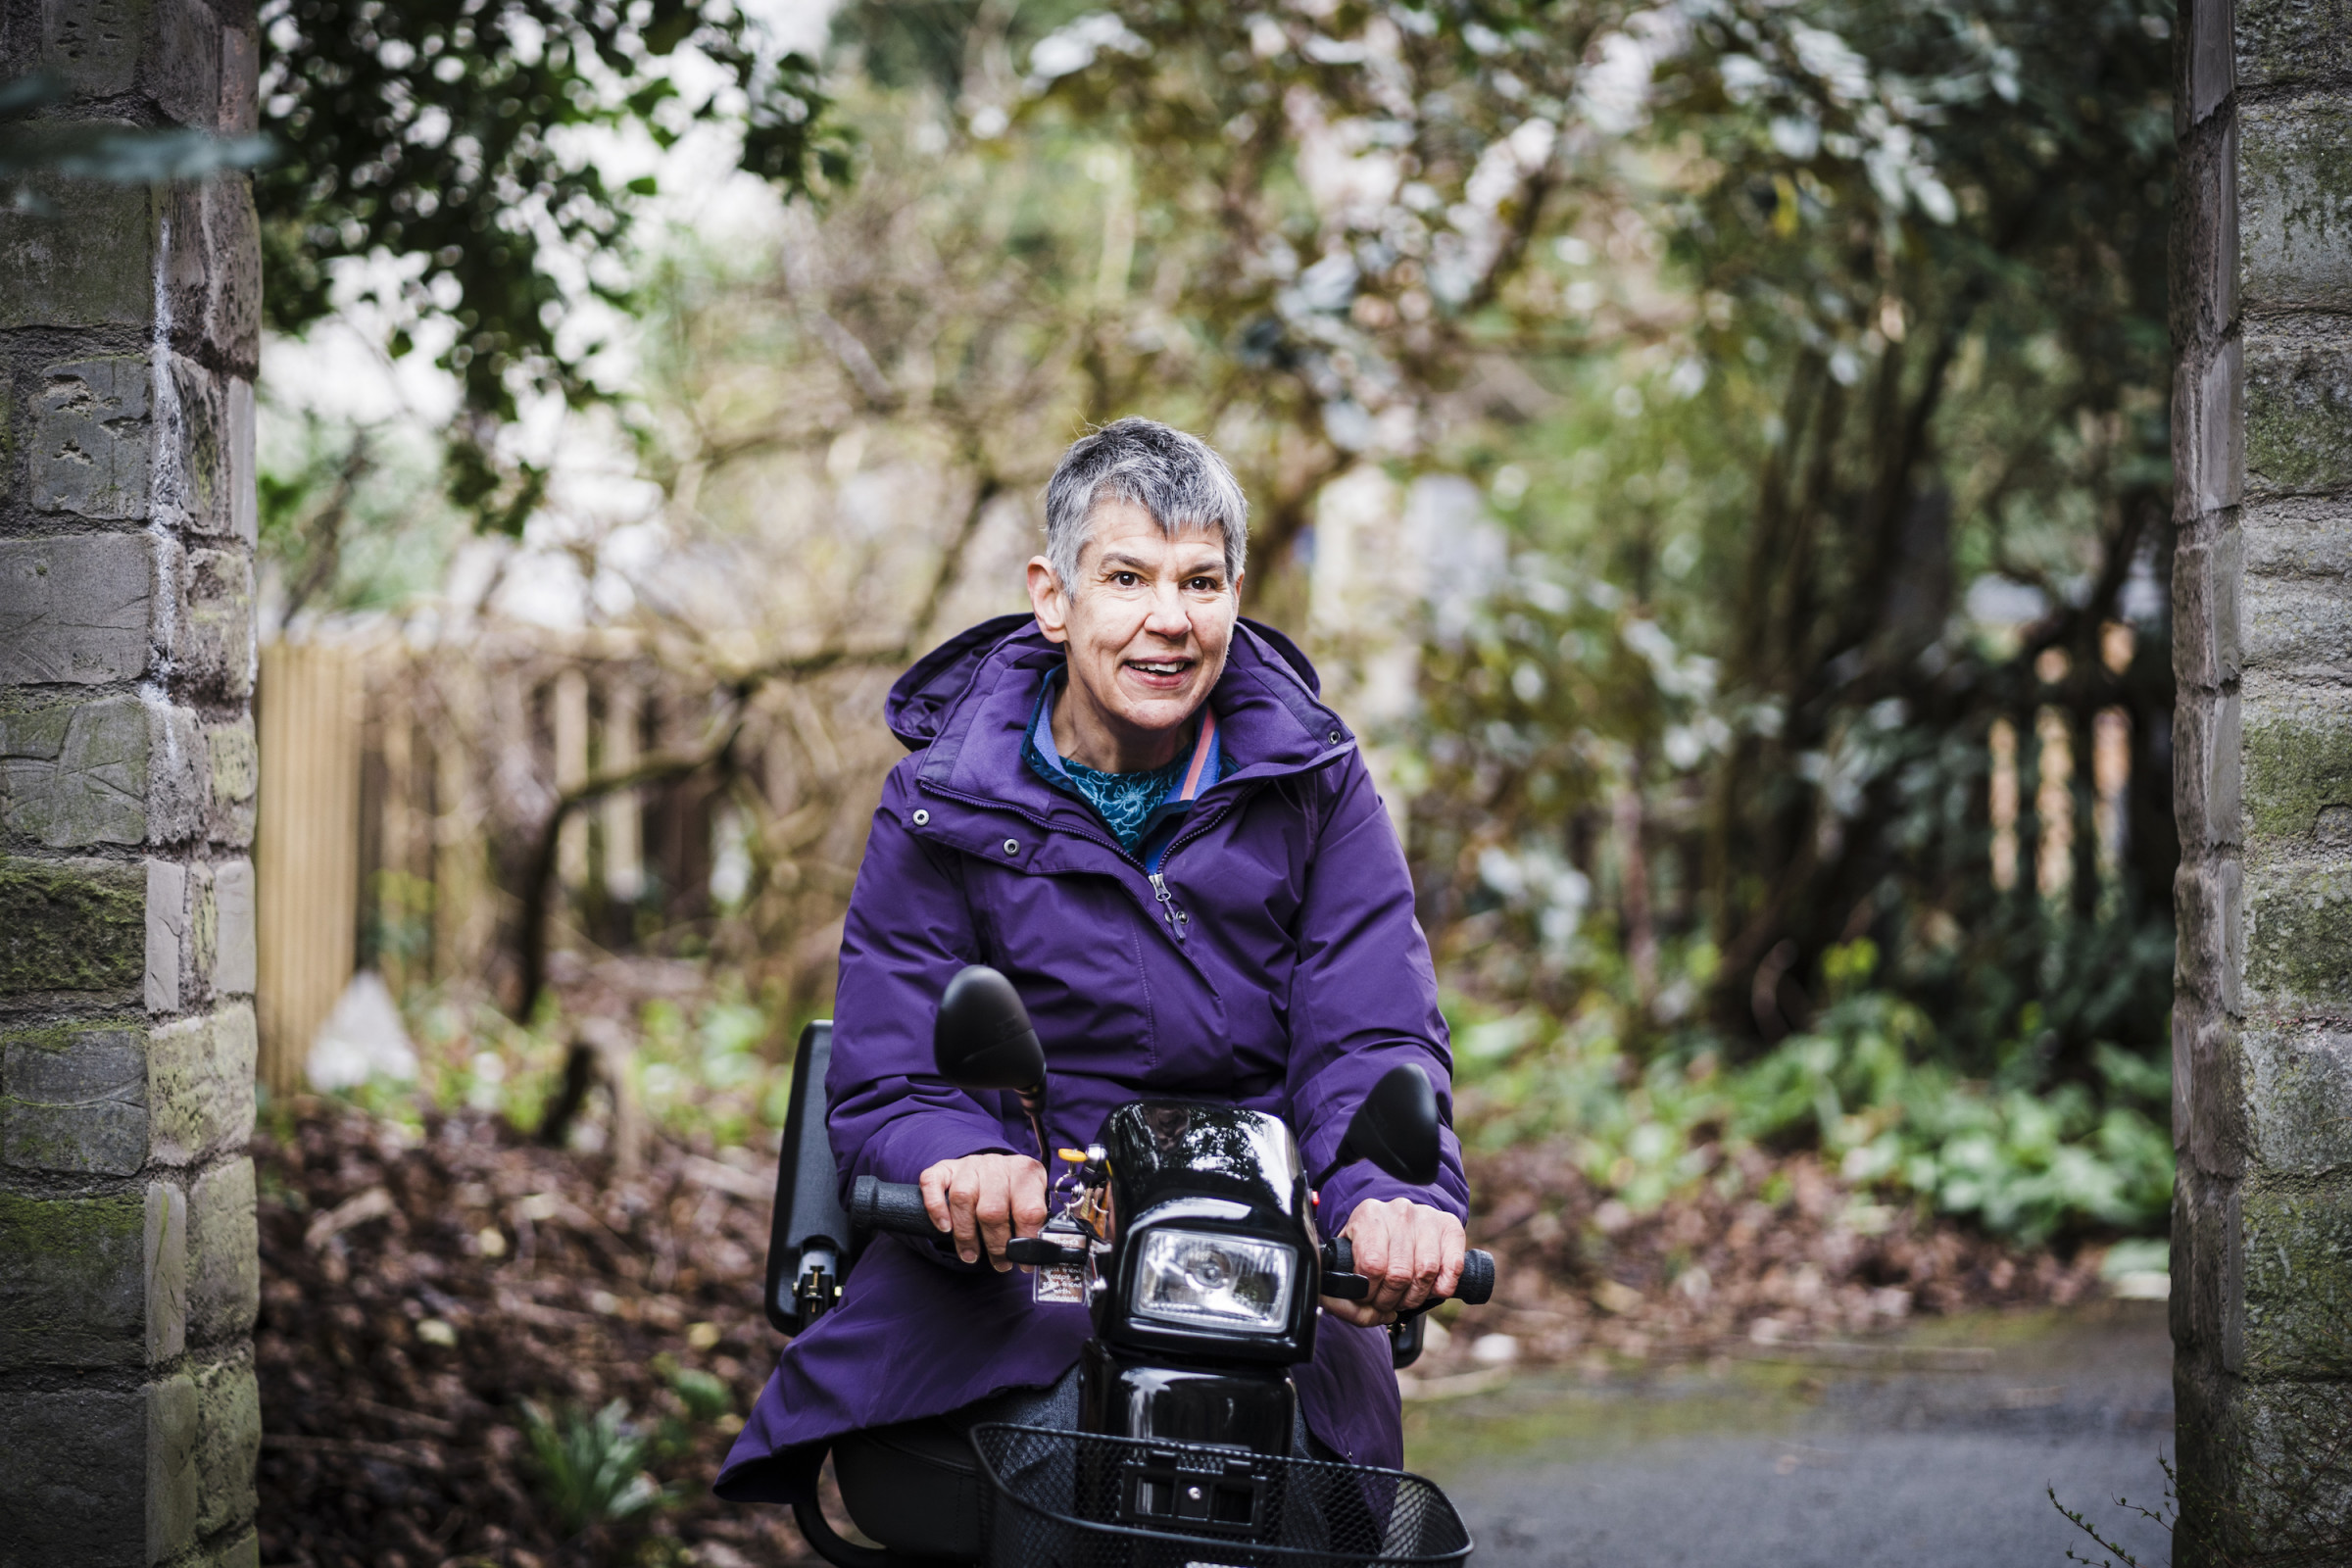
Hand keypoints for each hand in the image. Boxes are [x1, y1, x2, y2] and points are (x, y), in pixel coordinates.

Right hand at [919, 1153, 1048, 1270]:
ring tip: (971, 1255)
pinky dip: (936, 1208)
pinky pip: (932, 1183)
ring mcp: (969, 1165)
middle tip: (999, 1263)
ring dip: (966, 1235)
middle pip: (992, 1209)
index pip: (1028, 1209)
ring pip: (962, 1198)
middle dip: (995, 1245)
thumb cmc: (1012, 1191)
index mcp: (1025, 1172)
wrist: (994, 1166)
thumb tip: (1033, 1254)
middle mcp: (996, 1165)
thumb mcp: (1031, 1201)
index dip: (1025, 1240)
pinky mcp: (945, 1169)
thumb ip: (1032, 1224)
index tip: (1024, 1261)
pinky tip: (945, 1228)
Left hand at [1321, 1197, 1465, 1326]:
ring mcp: (1427, 1217)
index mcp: (1368, 1215)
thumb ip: (1345, 1289)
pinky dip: (1442, 1288)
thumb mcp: (1349, 1257)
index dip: (1369, 1293)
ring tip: (1405, 1298)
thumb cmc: (1370, 1243)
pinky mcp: (1450, 1226)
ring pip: (1425, 1273)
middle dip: (1391, 1300)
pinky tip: (1430, 1290)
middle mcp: (1399, 1212)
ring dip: (1415, 1298)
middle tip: (1386, 1304)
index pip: (1372, 1265)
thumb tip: (1359, 1313)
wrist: (1397, 1220)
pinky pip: (1452, 1268)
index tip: (1366, 1299)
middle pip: (1399, 1274)